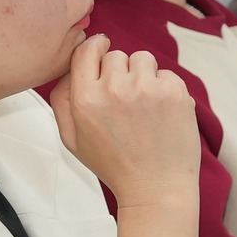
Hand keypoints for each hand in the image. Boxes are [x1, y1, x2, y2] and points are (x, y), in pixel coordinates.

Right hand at [47, 34, 199, 215]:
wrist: (155, 189)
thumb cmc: (114, 166)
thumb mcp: (72, 140)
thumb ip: (61, 101)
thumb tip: (67, 69)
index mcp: (86, 99)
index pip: (86, 50)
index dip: (95, 47)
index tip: (102, 48)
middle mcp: (114, 89)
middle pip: (115, 54)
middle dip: (119, 71)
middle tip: (125, 100)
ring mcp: (147, 88)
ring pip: (142, 58)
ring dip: (143, 75)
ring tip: (144, 106)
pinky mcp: (174, 91)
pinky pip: (166, 73)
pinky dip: (165, 88)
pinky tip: (161, 114)